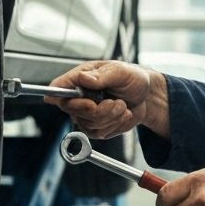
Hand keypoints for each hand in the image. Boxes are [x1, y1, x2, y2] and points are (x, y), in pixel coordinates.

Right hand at [46, 60, 165, 138]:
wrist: (146, 96)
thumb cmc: (132, 78)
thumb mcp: (120, 72)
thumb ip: (101, 76)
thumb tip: (82, 78)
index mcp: (80, 78)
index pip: (58, 88)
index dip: (60, 96)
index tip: (86, 102)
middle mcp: (79, 97)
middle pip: (74, 111)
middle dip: (99, 110)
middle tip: (115, 102)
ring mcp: (86, 114)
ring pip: (89, 124)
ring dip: (111, 117)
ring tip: (122, 105)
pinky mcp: (95, 127)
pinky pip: (100, 133)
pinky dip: (115, 125)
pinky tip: (122, 114)